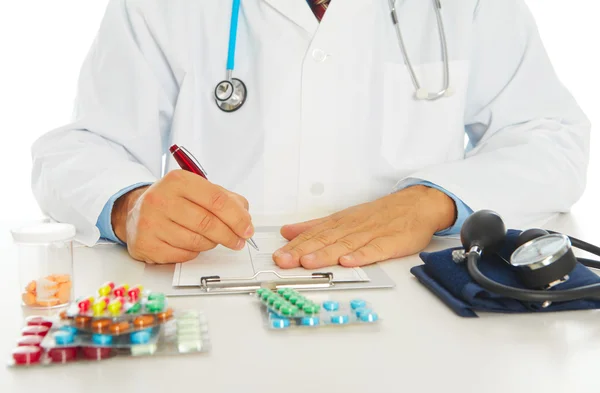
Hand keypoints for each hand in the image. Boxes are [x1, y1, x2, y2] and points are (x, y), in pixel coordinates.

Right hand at [112, 170, 253, 263]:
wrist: (135, 212)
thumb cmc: (173, 201)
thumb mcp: (197, 190)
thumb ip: (225, 199)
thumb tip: (245, 217)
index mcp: (178, 181)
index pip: (216, 200)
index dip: (237, 217)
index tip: (247, 229)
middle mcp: (161, 199)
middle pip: (208, 223)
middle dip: (229, 235)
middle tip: (239, 241)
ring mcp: (151, 223)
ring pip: (197, 242)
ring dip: (212, 243)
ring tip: (213, 239)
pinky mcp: (146, 244)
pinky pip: (183, 254)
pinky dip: (194, 252)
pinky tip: (191, 243)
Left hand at [272, 185, 455, 268]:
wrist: (416, 204)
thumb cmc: (379, 214)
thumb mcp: (343, 217)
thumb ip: (315, 226)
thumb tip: (287, 232)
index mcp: (340, 223)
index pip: (313, 235)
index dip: (294, 246)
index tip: (276, 256)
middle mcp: (352, 227)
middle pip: (324, 240)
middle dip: (302, 251)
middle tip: (283, 260)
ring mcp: (371, 234)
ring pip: (345, 245)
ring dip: (326, 254)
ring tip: (307, 262)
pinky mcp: (390, 242)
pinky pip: (375, 249)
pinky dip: (361, 256)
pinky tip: (348, 262)